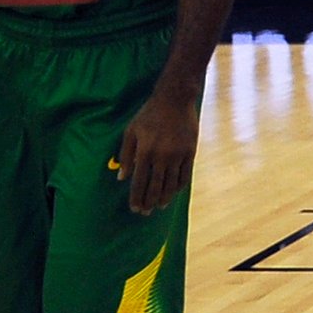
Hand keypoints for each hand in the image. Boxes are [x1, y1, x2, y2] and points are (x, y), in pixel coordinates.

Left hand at [115, 86, 201, 215]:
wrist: (175, 100)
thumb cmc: (149, 114)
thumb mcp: (131, 131)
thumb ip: (125, 155)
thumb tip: (121, 177)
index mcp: (145, 151)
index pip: (139, 181)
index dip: (136, 197)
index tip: (135, 208)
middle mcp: (161, 156)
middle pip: (155, 186)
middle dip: (149, 202)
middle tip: (145, 213)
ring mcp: (178, 155)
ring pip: (171, 184)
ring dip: (164, 198)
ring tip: (158, 207)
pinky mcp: (190, 152)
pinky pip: (185, 175)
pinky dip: (178, 187)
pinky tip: (173, 193)